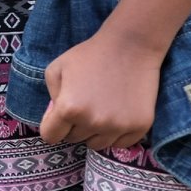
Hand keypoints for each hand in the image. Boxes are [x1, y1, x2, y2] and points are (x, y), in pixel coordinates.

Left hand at [39, 31, 160, 150]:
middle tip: (84, 105)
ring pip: (97, 144)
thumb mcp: (56, 70)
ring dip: (94, 132)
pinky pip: (120, 144)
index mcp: (69, 109)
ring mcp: (118, 127)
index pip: (51, 136)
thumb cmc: (89, 56)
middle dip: (74, 126)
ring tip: (100, 109)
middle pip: (74, 139)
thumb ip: (50, 98)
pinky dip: (115, 134)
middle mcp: (93, 122)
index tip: (59, 118)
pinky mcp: (140, 127)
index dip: (52, 127)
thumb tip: (54, 119)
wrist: (131, 46)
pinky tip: (116, 114)